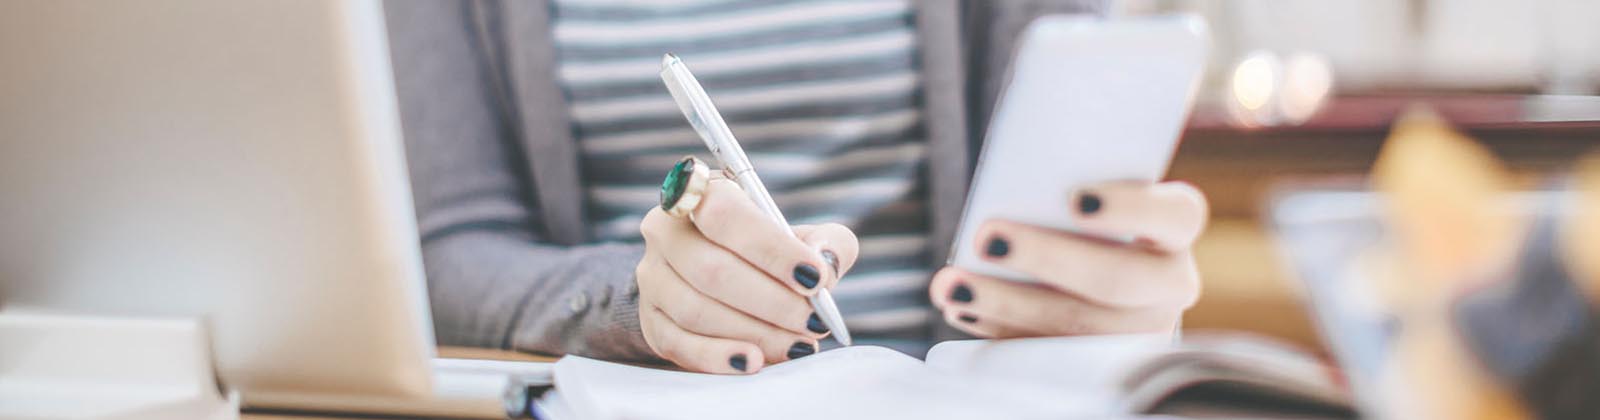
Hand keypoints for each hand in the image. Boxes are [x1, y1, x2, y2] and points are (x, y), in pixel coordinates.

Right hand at [636, 177, 858, 373]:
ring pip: (696, 310)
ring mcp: (652, 278)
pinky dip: (718, 357)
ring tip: (796, 344)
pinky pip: (679, 344)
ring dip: (754, 333)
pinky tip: (752, 362)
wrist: (729, 283)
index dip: (771, 249)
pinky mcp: (650, 321)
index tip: (814, 278)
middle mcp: (665, 231)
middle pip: (711, 269)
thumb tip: (826, 264)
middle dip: (772, 301)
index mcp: (701, 194)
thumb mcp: (803, 239)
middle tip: (813, 322)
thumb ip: (827, 243)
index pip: (726, 215)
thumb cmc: (770, 255)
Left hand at [929, 181, 1206, 336]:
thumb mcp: (1078, 188)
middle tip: (986, 238)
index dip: (1130, 209)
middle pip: (1118, 279)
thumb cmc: (1071, 210)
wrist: (1087, 264)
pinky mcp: (1100, 362)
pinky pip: (1051, 355)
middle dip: (1047, 258)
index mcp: (1174, 227)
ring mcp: (1140, 331)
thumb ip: (1061, 183)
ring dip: (1008, 304)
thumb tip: (1011, 178)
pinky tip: (962, 309)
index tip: (1075, 199)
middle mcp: (1170, 284)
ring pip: (1080, 327)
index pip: (1176, 215)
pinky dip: (999, 331)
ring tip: (952, 284)